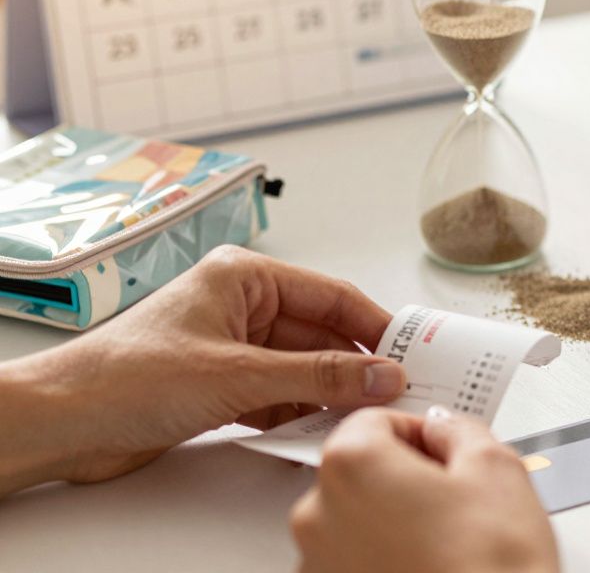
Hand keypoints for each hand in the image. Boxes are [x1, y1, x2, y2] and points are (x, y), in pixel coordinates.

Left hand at [0, 246, 405, 493]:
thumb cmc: (126, 376)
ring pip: (302, 367)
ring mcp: (231, 345)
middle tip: (393, 393)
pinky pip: (279, 392)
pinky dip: (298, 410)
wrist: (62, 422)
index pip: (331, 295)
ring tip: (358, 415)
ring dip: (326, 392)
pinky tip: (314, 428)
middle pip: (320, 334)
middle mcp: (240, 305)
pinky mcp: (221, 383)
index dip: (374, 325)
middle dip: (353, 366)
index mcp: (243, 276)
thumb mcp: (239, 375)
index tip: (411, 353)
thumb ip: (319, 376)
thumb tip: (383, 375)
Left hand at [291, 407, 557, 572]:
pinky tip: (430, 567)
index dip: (419, 432)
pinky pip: (356, 562)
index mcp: (351, 466)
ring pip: (357, 520)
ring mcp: (319, 566)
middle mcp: (318, 516)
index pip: (374, 421)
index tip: (445, 450)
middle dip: (405, 477)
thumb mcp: (496, 467)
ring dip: (395, 520)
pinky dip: (387, 559)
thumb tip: (446, 432)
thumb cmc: (491, 568)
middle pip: (360, 471)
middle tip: (456, 498)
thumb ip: (460, 431)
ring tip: (449, 541)